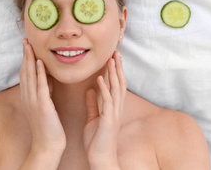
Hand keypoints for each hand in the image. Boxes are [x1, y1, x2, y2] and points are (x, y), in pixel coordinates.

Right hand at [20, 39, 65, 154]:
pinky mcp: (42, 106)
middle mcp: (28, 97)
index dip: (25, 59)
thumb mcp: (43, 106)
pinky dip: (40, 73)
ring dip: (30, 60)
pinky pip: (41, 87)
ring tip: (29, 45)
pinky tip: (40, 62)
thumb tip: (47, 78)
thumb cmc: (47, 127)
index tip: (26, 46)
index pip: (25, 74)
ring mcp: (34, 101)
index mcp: (28, 97)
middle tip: (25, 40)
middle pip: (25, 72)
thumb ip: (43, 91)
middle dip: (25, 55)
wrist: (47, 145)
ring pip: (30, 76)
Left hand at [83, 51, 126, 168]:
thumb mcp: (93, 117)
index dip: (115, 70)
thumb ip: (93, 103)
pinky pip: (107, 101)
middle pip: (119, 83)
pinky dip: (104, 89)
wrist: (100, 158)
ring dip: (114, 74)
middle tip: (115, 52)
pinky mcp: (108, 120)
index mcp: (112, 107)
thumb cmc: (97, 140)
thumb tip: (90, 89)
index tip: (112, 57)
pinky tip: (100, 78)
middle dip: (118, 67)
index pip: (115, 84)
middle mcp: (116, 108)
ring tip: (110, 60)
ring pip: (116, 89)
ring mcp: (114, 113)